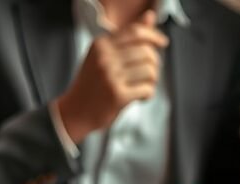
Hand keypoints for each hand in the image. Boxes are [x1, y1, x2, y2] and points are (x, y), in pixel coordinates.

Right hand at [55, 11, 167, 143]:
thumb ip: (127, 37)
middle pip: (146, 52)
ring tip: (143, 87)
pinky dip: (148, 94)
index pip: (136, 32)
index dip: (153, 35)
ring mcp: (111, 76)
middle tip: (148, 76)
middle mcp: (105, 57)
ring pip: (149, 71)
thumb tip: (150, 16)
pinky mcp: (117, 95)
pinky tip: (140, 98)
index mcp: (102, 44)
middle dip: (154, 64)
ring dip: (152, 81)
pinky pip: (147, 89)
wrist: (76, 111)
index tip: (163, 42)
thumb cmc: (93, 84)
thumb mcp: (104, 55)